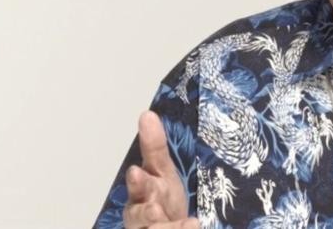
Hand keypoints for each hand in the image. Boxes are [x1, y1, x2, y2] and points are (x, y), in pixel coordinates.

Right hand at [122, 110, 197, 228]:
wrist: (168, 226)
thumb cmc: (161, 197)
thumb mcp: (161, 170)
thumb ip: (154, 146)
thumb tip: (147, 114)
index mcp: (142, 190)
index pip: (140, 184)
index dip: (138, 181)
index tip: (138, 172)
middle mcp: (140, 213)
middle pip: (140, 213)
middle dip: (145, 211)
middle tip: (156, 209)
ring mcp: (146, 227)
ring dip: (169, 228)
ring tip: (190, 224)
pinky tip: (194, 225)